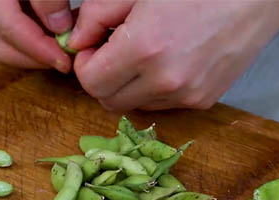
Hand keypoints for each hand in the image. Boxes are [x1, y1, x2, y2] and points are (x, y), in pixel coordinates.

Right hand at [0, 0, 73, 71]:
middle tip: (65, 58)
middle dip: (35, 58)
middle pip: (1, 47)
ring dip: (28, 48)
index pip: (10, 32)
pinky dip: (20, 33)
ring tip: (58, 42)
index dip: (41, 50)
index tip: (66, 60)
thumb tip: (60, 28)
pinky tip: (43, 28)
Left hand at [68, 0, 278, 110]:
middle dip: (102, 78)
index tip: (95, 45)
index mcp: (145, 49)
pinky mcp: (202, 100)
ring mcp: (186, 95)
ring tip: (145, 51)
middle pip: (107, 101)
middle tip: (115, 50)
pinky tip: (169, 59)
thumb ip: (96, 15)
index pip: (90, 82)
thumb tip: (75, 42)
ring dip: (128, 85)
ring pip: (134, 105)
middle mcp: (165, 81)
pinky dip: (155, 88)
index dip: (86, 62)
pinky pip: (162, 104)